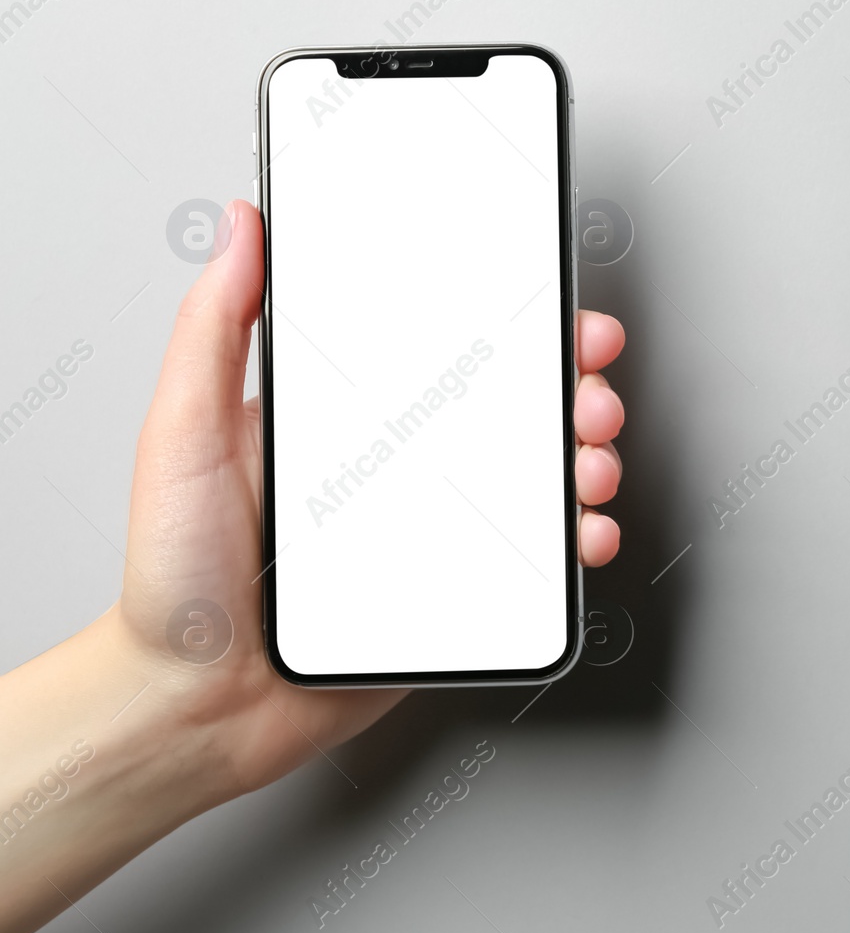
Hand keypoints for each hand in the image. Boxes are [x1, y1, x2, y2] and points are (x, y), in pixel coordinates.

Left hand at [108, 199, 624, 794]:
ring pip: (540, 477)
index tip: (557, 311)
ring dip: (589, 458)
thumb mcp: (182, 435)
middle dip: (575, 388)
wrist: (196, 706)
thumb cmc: (175, 579)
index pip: (446, 350)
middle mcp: (400, 464)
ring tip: (591, 465)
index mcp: (347, 416)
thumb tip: (237, 226)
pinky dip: (580, 539)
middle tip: (589, 392)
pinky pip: (537, 558)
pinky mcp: (458, 589)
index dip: (515, 323)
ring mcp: (435, 527)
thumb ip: (213, 330)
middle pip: (514, 407)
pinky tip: (586, 532)